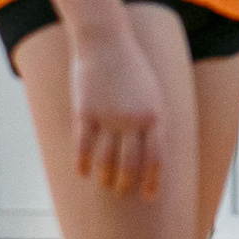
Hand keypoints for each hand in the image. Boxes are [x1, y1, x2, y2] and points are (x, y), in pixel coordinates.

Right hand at [69, 30, 164, 198]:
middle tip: (122, 192)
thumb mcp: (153, 92)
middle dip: (127, 182)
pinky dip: (82, 162)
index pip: (156, 157)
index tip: (149, 197)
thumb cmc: (132, 68)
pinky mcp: (85, 112)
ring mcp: (109, 116)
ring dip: (106, 175)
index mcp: (155, 115)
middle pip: (131, 162)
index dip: (152, 180)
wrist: (106, 42)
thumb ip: (153, 120)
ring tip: (105, 184)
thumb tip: (151, 148)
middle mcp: (133, 119)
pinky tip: (82, 173)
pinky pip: (83, 146)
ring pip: (106, 158)